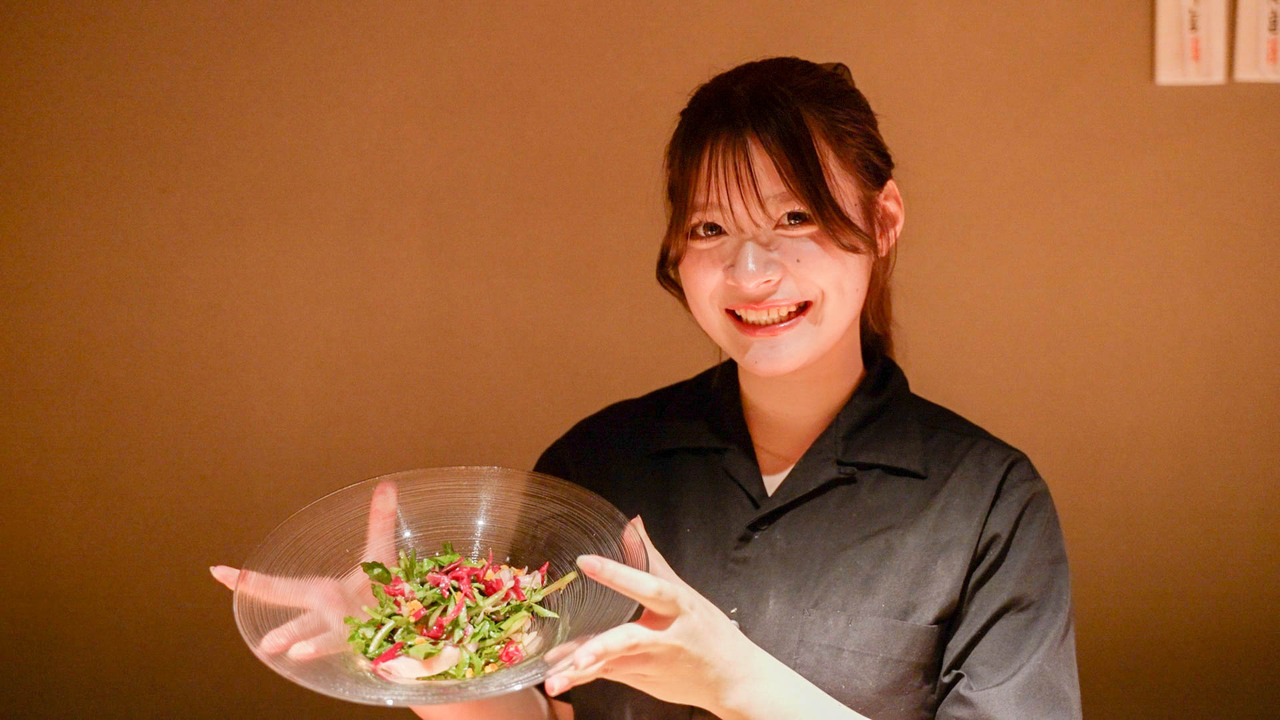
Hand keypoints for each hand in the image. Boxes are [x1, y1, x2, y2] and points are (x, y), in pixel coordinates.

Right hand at [210, 481, 397, 660]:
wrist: (406, 627)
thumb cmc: (390, 595)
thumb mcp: (382, 554)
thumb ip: (381, 521)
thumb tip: (387, 484)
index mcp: (322, 594)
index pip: (281, 588)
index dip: (250, 581)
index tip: (216, 571)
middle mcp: (327, 610)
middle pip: (291, 597)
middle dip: (260, 588)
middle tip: (222, 577)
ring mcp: (343, 625)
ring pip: (316, 627)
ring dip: (295, 630)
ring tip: (268, 645)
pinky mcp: (362, 637)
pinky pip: (341, 640)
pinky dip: (321, 644)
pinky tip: (301, 653)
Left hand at [542, 517, 760, 713]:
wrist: (733, 678)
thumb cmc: (707, 630)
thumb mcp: (684, 591)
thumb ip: (651, 558)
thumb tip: (632, 522)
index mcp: (678, 606)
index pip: (648, 585)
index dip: (617, 573)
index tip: (585, 562)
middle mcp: (664, 636)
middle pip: (632, 639)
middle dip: (604, 647)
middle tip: (577, 655)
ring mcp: (652, 663)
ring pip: (613, 665)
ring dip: (583, 671)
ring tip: (554, 678)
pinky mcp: (642, 679)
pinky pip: (608, 675)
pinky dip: (583, 677)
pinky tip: (558, 680)